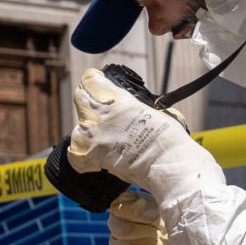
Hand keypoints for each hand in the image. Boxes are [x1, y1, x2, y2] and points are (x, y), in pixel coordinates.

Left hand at [68, 68, 223, 199]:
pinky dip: (81, 156)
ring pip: (77, 127)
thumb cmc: (170, 140)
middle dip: (86, 100)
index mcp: (119, 100)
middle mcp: (103, 115)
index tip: (97, 83)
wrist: (168, 163)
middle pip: (80, 98)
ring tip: (101, 139)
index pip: (91, 81)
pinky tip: (92, 156)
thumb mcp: (158, 113)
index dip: (94, 81)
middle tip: (97, 109)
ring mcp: (95, 135)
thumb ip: (140, 110)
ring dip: (87, 132)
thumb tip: (139, 113)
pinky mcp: (91, 156)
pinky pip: (74, 153)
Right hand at [106, 191, 183, 244]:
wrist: (186, 243)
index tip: (156, 216)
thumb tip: (138, 204)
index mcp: (123, 205)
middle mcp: (116, 223)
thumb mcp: (165, 208)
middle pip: (118, 228)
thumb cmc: (174, 220)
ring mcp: (117, 243)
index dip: (139, 214)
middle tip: (159, 232)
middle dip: (143, 231)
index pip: (119, 208)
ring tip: (160, 244)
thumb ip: (149, 206)